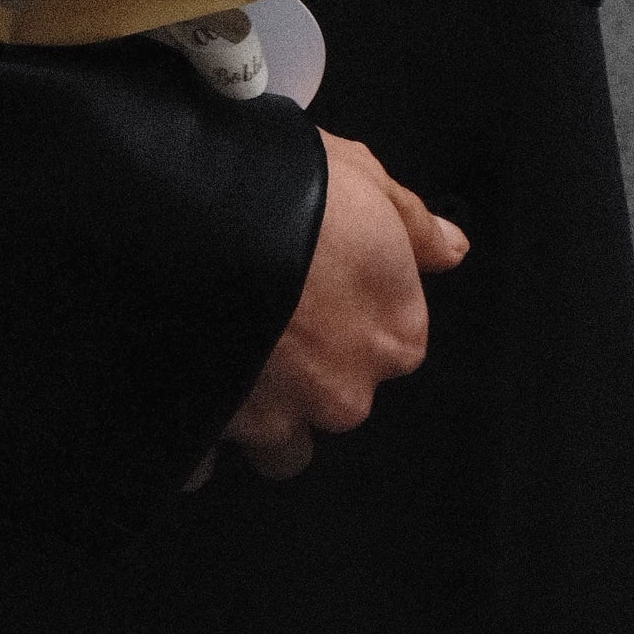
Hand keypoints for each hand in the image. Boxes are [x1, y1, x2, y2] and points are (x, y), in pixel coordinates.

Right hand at [196, 133, 467, 488]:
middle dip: (304, 370)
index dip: (352, 312)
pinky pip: (202, 458)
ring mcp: (274, 419)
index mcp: (392, 334)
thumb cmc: (282, 189)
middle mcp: (342, 390)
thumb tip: (451, 248)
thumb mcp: (362, 175)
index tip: (320, 283)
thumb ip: (413, 223)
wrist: (187, 209)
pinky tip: (183, 385)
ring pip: (276, 445)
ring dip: (257, 413)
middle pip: (335, 398)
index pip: (391, 344)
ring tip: (224, 355)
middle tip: (266, 310)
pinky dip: (196, 435)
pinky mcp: (208, 433)